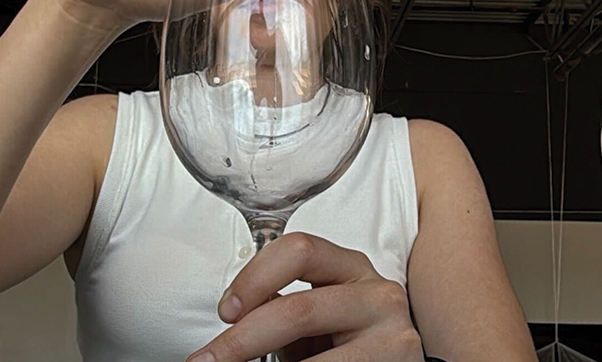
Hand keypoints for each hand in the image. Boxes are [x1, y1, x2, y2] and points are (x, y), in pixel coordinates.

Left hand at [188, 232, 424, 361]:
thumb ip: (280, 309)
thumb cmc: (349, 346)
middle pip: (297, 308)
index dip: (252, 279)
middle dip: (242, 339)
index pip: (297, 250)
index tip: (225, 311)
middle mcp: (377, 293)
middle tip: (210, 360)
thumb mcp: (316, 319)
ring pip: (313, 355)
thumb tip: (227, 329)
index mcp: (350, 267)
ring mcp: (391, 333)